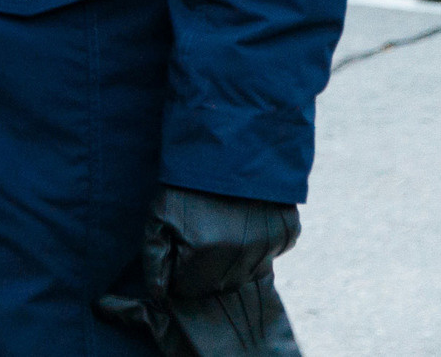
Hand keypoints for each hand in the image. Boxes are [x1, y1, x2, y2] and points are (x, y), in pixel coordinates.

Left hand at [97, 186, 301, 356]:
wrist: (228, 146)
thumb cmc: (187, 182)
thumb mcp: (159, 214)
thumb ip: (154, 256)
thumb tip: (158, 293)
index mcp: (204, 255)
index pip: (186, 288)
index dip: (177, 270)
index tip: (177, 248)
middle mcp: (239, 259)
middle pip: (216, 285)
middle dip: (203, 268)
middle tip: (198, 234)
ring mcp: (267, 249)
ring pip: (244, 274)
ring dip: (230, 260)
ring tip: (220, 226)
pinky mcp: (286, 236)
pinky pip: (268, 256)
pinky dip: (255, 247)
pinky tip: (243, 222)